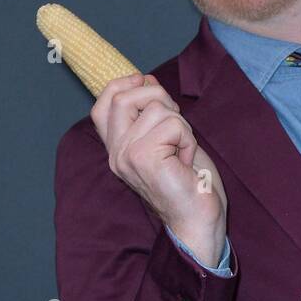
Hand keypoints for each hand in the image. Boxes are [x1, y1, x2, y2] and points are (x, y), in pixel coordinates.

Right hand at [90, 72, 227, 262]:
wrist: (198, 221)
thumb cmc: (189, 184)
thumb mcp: (166, 139)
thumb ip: (151, 113)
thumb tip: (144, 79)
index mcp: (117, 149)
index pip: (102, 104)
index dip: (124, 86)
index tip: (148, 87)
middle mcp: (116, 153)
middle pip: (124, 96)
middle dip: (159, 98)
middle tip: (176, 130)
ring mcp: (126, 155)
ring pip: (156, 108)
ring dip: (181, 127)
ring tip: (183, 154)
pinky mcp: (143, 158)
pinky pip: (172, 125)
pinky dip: (188, 140)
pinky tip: (186, 163)